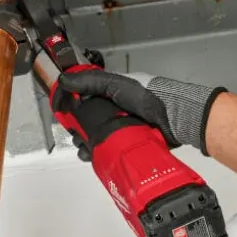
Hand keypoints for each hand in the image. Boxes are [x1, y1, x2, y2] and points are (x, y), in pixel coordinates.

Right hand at [52, 69, 226, 157]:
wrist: (173, 117)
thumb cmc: (146, 96)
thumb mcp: (116, 84)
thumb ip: (90, 82)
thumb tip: (63, 80)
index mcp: (110, 95)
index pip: (83, 101)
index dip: (71, 108)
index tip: (63, 116)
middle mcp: (114, 112)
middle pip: (86, 123)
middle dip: (76, 131)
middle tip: (74, 136)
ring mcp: (121, 129)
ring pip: (95, 139)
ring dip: (85, 144)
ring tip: (83, 149)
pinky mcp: (127, 144)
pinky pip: (108, 150)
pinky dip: (97, 154)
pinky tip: (92, 156)